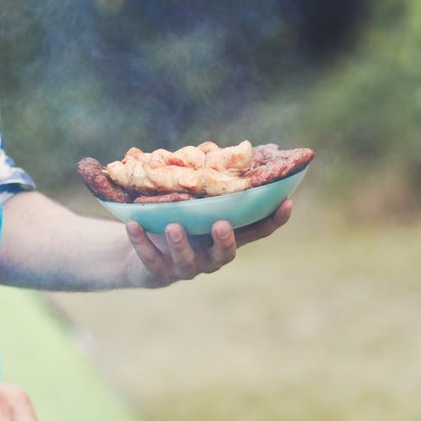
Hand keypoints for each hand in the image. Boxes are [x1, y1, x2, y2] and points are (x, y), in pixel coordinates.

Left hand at [125, 199, 292, 287]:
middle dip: (225, 241)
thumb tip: (239, 147)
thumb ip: (212, 185)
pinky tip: (133, 224)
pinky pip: (150, 259)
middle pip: (226, 254)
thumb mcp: (196, 201)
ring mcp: (186, 267)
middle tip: (221, 224)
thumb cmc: (177, 217)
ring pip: (188, 261)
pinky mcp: (158, 273)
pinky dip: (142, 242)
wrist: (141, 252)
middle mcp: (211, 256)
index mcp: (226, 235)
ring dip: (181, 244)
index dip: (275, 219)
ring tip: (174, 226)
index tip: (288, 201)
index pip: (258, 230)